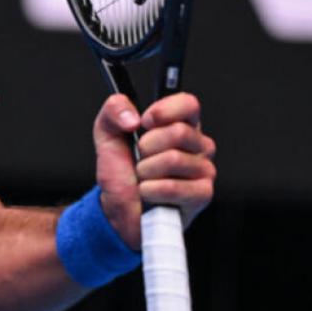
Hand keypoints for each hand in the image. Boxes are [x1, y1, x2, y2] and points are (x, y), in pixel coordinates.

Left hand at [93, 92, 216, 249]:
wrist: (119, 207)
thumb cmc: (121, 170)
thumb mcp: (107, 132)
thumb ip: (114, 110)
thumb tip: (132, 117)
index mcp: (181, 123)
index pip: (188, 104)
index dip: (163, 111)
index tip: (144, 122)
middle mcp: (198, 145)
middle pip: (178, 132)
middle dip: (146, 146)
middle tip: (140, 157)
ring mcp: (204, 170)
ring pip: (173, 159)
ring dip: (145, 171)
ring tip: (144, 177)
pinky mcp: (202, 194)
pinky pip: (172, 187)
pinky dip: (150, 190)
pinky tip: (148, 192)